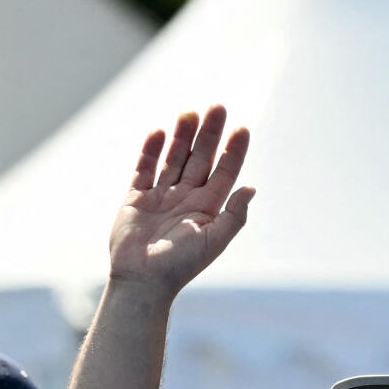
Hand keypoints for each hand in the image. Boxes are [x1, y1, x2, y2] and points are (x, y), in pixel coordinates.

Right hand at [108, 106, 253, 293]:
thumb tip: (252, 188)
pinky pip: (144, 169)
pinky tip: (158, 132)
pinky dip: (150, 151)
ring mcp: (160, 197)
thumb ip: (234, 215)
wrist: (143, 281)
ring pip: (173, 158)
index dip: (233, 151)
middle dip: (209, 134)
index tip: (241, 128)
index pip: (224, 172)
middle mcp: (185, 199)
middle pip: (200, 159)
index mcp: (207, 209)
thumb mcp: (214, 240)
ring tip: (189, 113)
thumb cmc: (180, 265)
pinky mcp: (136, 199)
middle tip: (217, 107)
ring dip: (181, 136)